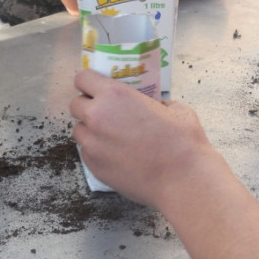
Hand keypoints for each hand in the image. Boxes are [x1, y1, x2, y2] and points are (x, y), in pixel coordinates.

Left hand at [70, 70, 214, 207]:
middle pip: (75, 105)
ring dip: (90, 131)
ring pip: (79, 131)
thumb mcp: (175, 109)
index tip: (95, 89)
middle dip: (87, 107)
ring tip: (111, 138)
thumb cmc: (182, 142)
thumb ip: (157, 103)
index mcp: (115, 95)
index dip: (89, 83)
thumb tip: (157, 106)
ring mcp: (92, 144)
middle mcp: (97, 117)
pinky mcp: (94, 167)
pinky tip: (116, 156)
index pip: (83, 78)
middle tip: (105, 115)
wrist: (181, 179)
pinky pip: (87, 153)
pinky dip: (97, 152)